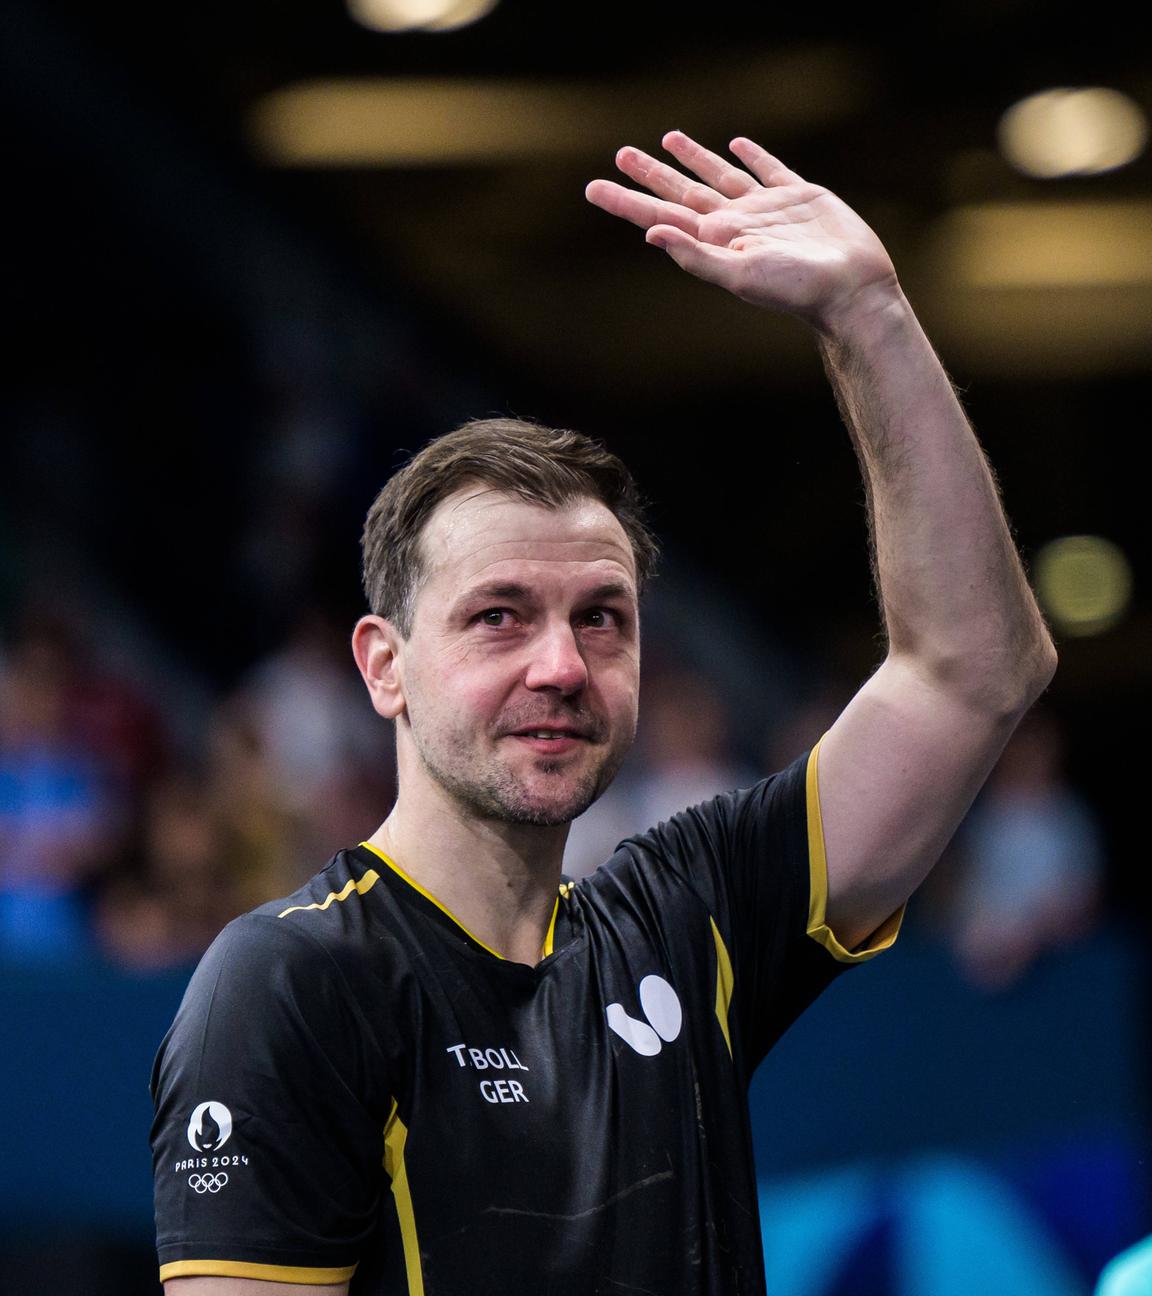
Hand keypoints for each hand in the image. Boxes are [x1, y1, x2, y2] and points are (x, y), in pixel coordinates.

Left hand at [585, 131, 899, 332]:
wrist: (849, 290)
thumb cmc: (795, 289)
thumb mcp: (738, 275)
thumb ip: (695, 255)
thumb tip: (650, 234)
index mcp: (715, 239)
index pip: (660, 215)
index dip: (626, 201)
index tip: (593, 189)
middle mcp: (734, 222)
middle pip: (682, 191)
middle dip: (651, 175)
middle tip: (621, 155)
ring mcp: (766, 208)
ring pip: (719, 175)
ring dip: (694, 158)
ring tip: (669, 139)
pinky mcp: (800, 197)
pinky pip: (769, 170)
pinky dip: (752, 156)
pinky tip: (738, 145)